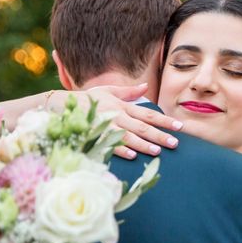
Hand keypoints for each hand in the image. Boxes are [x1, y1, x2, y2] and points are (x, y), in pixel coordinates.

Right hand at [50, 83, 182, 159]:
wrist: (62, 104)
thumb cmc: (87, 99)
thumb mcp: (108, 91)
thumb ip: (128, 92)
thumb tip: (145, 87)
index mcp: (122, 106)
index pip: (148, 113)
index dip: (165, 120)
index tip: (179, 126)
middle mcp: (117, 115)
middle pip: (142, 126)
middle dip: (160, 135)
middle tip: (175, 143)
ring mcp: (106, 125)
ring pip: (128, 136)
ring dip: (143, 144)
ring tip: (157, 151)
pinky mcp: (95, 134)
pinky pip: (109, 143)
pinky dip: (120, 149)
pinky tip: (131, 156)